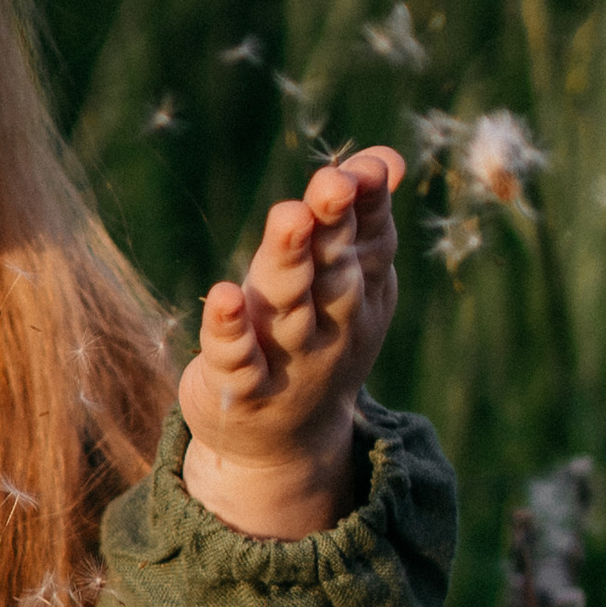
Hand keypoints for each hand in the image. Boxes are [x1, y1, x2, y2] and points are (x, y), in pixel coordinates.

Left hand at [178, 146, 404, 539]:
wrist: (288, 449)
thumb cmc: (318, 340)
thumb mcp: (350, 285)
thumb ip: (362, 220)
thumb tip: (384, 157)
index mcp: (360, 293)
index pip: (368, 240)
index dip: (368, 202)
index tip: (368, 166)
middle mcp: (330, 324)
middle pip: (332, 268)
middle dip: (333, 224)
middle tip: (332, 181)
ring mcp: (287, 359)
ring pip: (288, 305)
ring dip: (288, 261)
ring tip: (288, 215)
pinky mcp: (242, 391)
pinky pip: (237, 359)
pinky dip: (230, 330)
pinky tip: (221, 296)